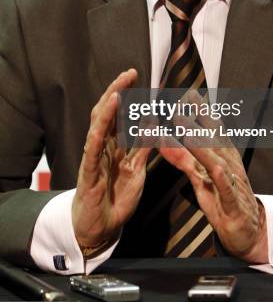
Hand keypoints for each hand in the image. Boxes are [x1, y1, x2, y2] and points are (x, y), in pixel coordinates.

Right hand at [72, 69, 150, 250]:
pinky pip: (92, 150)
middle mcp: (102, 146)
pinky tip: (103, 122)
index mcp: (114, 145)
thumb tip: (153, 123)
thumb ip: (143, 147)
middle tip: (129, 73)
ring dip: (108, 107)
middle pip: (107, 113)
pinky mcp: (89, 173)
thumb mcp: (137, 169)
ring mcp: (94, 157)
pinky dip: (98, 134)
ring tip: (118, 90)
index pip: (120, 113)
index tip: (137, 77)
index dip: (128, 94)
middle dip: (117, 91)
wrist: (101, 227)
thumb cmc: (116, 197)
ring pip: (98, 127)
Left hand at [159, 106, 267, 262]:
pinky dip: (222, 179)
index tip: (186, 94)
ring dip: (202, 144)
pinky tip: (217, 169)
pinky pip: (227, 190)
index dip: (199, 111)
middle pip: (213, 138)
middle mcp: (228, 164)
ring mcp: (232, 183)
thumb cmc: (224, 200)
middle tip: (183, 102)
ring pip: (216, 160)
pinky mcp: (233, 204)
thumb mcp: (200, 177)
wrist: (249, 231)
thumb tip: (163, 140)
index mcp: (223, 155)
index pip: (211, 129)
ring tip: (187, 129)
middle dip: (198, 120)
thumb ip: (183, 158)